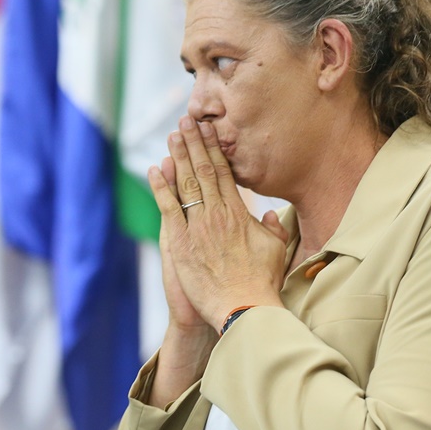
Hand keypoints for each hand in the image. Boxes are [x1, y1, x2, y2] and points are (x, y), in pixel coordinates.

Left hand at [148, 116, 288, 328]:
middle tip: (186, 121)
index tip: (210, 130)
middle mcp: (218, 214)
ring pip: (186, 184)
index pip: (224, 174)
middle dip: (195, 143)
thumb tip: (271, 216)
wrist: (245, 309)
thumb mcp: (276, 251)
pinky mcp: (182, 242)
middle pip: (204, 171)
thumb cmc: (261, 284)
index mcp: (239, 214)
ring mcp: (199, 226)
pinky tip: (155, 169)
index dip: (215, 149)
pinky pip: (168, 208)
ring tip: (173, 135)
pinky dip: (160, 187)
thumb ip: (273, 229)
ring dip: (179, 157)